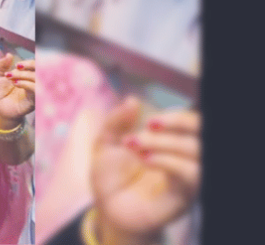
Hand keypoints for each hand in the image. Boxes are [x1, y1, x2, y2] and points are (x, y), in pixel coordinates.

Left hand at [0, 54, 34, 127]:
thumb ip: (2, 65)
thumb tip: (9, 55)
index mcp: (27, 74)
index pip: (37, 65)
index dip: (30, 62)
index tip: (17, 65)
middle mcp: (34, 82)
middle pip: (42, 69)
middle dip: (29, 66)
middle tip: (15, 68)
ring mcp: (35, 91)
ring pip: (39, 79)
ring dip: (25, 75)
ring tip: (12, 78)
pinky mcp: (34, 101)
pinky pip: (36, 90)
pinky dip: (27, 84)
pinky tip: (16, 83)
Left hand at [91, 96, 200, 244]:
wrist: (105, 207)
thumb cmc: (111, 175)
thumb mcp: (106, 142)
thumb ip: (117, 120)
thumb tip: (132, 101)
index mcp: (171, 141)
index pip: (194, 123)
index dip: (179, 117)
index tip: (150, 119)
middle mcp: (185, 157)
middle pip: (201, 133)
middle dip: (176, 123)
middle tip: (147, 127)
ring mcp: (186, 177)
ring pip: (198, 152)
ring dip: (167, 143)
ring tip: (137, 146)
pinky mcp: (184, 196)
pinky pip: (191, 175)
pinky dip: (169, 162)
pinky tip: (146, 159)